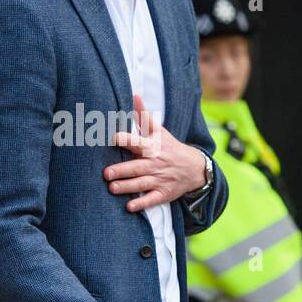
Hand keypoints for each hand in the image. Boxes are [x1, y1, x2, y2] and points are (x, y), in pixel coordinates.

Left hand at [103, 94, 206, 212]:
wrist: (194, 168)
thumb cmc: (170, 147)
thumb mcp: (159, 131)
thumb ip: (144, 115)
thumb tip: (134, 94)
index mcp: (153, 147)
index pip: (139, 142)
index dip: (127, 139)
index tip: (114, 138)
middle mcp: (155, 164)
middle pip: (137, 167)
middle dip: (122, 170)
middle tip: (106, 173)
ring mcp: (160, 179)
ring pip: (141, 184)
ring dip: (127, 187)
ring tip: (112, 188)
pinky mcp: (163, 194)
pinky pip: (152, 200)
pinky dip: (142, 204)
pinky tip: (130, 207)